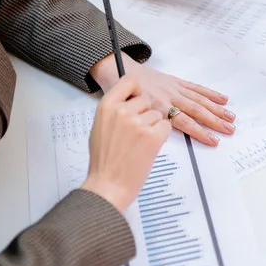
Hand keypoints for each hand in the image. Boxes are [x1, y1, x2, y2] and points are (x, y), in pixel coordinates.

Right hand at [80, 76, 170, 213]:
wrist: (108, 184)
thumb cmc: (104, 161)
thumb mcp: (100, 127)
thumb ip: (114, 111)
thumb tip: (129, 102)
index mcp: (107, 106)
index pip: (129, 81)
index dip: (137, 89)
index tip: (138, 96)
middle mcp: (123, 111)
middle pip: (147, 100)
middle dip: (146, 114)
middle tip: (136, 134)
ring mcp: (139, 123)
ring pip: (158, 114)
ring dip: (153, 127)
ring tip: (139, 145)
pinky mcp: (153, 136)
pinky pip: (166, 126)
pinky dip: (161, 136)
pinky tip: (148, 148)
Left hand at [91, 54, 233, 146]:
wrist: (116, 70)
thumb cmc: (120, 96)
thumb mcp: (127, 114)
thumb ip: (144, 124)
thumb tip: (159, 136)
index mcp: (156, 106)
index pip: (183, 122)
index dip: (199, 132)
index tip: (213, 141)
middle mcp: (167, 96)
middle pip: (196, 111)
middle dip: (214, 121)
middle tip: (230, 130)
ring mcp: (173, 88)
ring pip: (198, 100)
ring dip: (216, 109)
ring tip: (231, 118)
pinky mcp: (175, 81)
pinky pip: (194, 88)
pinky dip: (209, 94)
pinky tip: (223, 99)